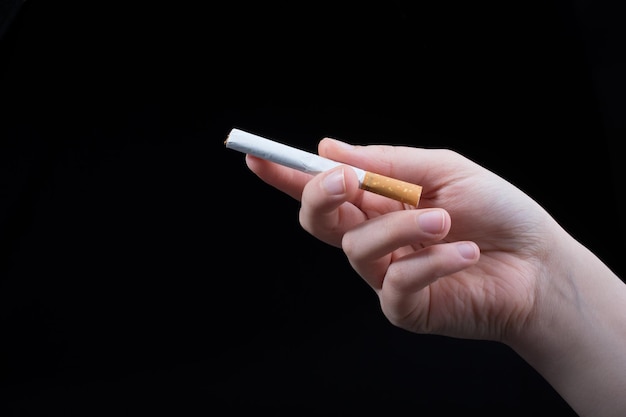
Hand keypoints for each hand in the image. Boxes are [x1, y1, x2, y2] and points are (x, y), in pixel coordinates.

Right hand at [245, 138, 557, 341]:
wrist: (540, 265)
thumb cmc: (497, 211)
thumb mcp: (445, 170)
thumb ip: (387, 163)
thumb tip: (328, 148)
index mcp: (379, 202)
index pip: (321, 189)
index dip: (285, 175)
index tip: (256, 156)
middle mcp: (374, 236)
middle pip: (318, 220)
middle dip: (321, 196)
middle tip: (346, 181)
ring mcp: (385, 274)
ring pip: (358, 247)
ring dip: (401, 227)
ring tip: (445, 219)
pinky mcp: (404, 306)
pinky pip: (396, 283)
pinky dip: (431, 262)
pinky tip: (464, 251)